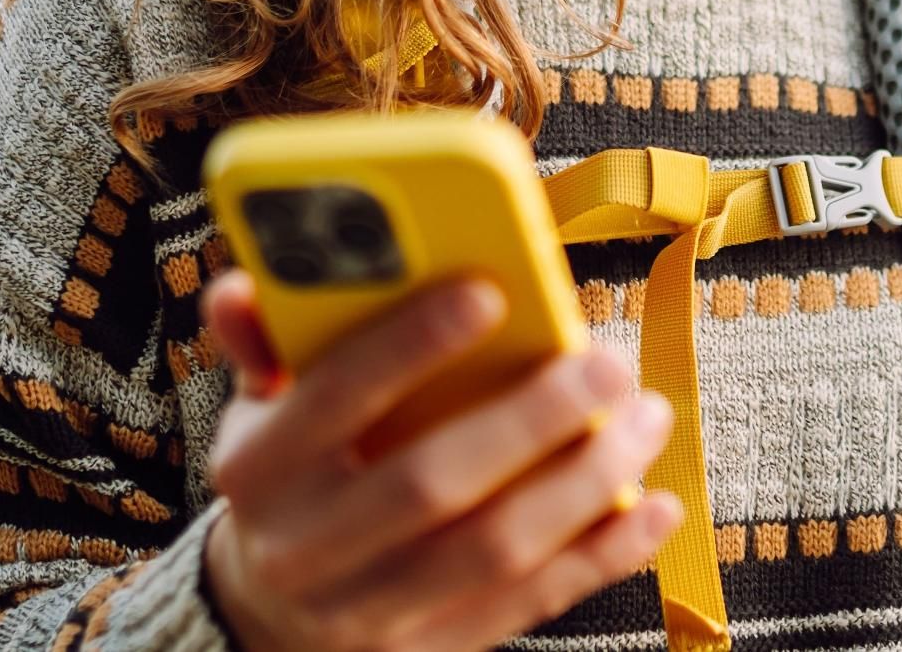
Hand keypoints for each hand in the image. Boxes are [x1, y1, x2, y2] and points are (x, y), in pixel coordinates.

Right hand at [195, 267, 683, 651]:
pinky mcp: (435, 647)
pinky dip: (603, 554)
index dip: (410, 346)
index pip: (335, 399)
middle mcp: (310, 547)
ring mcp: (374, 610)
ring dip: (585, 484)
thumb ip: (264, 341)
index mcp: (262, 469)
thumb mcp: (258, 409)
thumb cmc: (290, 477)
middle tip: (607, 367)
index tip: (491, 292)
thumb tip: (247, 284)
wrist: (269, 613)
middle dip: (530, 420)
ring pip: (493, 549)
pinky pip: (531, 603)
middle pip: (430, 484)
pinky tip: (654, 505)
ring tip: (645, 419)